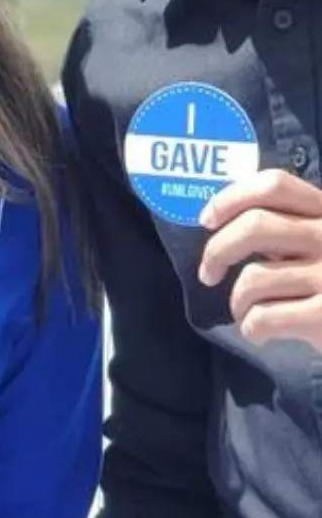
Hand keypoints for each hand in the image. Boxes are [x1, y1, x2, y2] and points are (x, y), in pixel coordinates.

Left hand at [199, 169, 321, 348]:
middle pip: (255, 225)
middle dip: (217, 251)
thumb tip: (221, 222)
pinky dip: (250, 327)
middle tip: (208, 273)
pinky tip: (259, 333)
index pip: (274, 185)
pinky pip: (264, 316)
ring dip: (237, 301)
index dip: (230, 198)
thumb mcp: (319, 246)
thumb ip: (288, 229)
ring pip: (254, 278)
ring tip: (245, 311)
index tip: (207, 220)